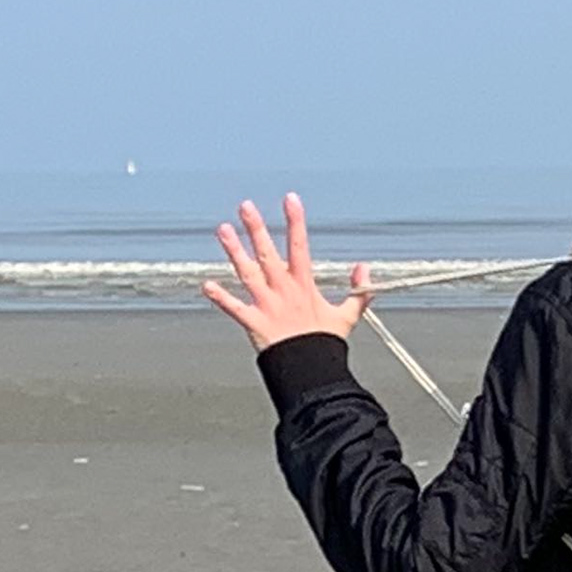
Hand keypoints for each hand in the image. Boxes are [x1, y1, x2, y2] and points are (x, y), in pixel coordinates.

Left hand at [202, 194, 372, 350]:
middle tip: (246, 207)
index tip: (291, 199)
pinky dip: (220, 298)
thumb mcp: (348, 316)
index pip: (299, 245)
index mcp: (303, 285)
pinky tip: (206, 285)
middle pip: (267, 253)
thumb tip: (364, 269)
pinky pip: (234, 308)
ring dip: (234, 251)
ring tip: (223, 230)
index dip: (295, 221)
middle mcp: (283, 290)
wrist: (312, 372)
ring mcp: (267, 305)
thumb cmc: (325, 345)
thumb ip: (358, 291)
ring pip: (247, 273)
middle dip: (256, 228)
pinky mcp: (254, 323)